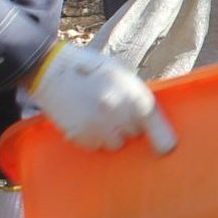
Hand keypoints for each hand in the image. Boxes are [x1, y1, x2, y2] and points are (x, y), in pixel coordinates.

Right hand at [29, 43, 176, 152]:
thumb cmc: (90, 68)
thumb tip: (150, 121)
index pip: (156, 126)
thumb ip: (136, 96)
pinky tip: (85, 120)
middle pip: (135, 134)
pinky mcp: (81, 135)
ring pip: (115, 144)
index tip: (166, 148)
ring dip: (110, 135)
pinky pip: (95, 146)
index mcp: (134, 95)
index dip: (162, 139)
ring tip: (99, 116)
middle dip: (129, 126)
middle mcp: (119, 113)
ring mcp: (99, 126)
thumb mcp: (121, 74)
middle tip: (115, 112)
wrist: (52, 69)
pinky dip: (92, 138)